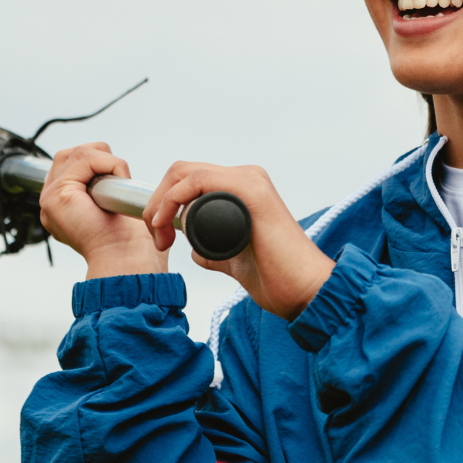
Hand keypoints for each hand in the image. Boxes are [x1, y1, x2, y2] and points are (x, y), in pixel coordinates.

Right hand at [40, 143, 166, 279]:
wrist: (129, 263)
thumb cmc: (133, 246)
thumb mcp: (118, 211)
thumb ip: (109, 190)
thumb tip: (120, 179)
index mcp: (64, 209)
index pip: (72, 165)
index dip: (99, 164)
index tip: (120, 183)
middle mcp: (52, 204)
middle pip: (70, 154)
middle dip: (101, 157)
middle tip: (121, 180)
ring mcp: (50, 199)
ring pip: (79, 153)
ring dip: (108, 162)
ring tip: (121, 186)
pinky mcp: (58, 195)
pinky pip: (85, 158)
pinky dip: (110, 164)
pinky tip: (120, 185)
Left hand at [144, 163, 334, 320]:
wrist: (304, 290)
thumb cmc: (279, 278)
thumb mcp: (235, 261)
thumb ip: (216, 254)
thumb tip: (198, 252)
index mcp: (243, 191)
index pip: (189, 180)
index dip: (163, 203)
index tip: (160, 236)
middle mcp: (246, 179)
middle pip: (182, 172)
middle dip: (157, 202)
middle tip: (158, 237)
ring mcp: (249, 182)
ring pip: (185, 172)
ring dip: (161, 202)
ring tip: (162, 236)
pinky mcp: (250, 191)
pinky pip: (198, 180)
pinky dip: (173, 199)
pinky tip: (169, 224)